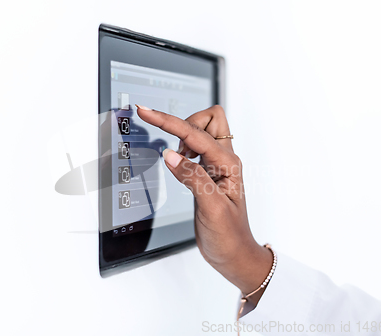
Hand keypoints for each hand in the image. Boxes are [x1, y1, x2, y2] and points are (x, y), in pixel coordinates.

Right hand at [136, 104, 272, 296]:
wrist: (233, 254)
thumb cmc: (229, 236)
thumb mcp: (211, 208)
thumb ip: (192, 177)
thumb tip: (170, 154)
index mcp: (228, 164)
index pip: (195, 134)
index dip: (169, 122)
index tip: (147, 113)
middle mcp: (224, 160)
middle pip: (208, 119)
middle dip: (185, 122)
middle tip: (170, 141)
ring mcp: (215, 166)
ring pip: (201, 132)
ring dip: (184, 138)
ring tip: (177, 161)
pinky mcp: (206, 174)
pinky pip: (194, 149)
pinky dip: (182, 149)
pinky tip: (177, 164)